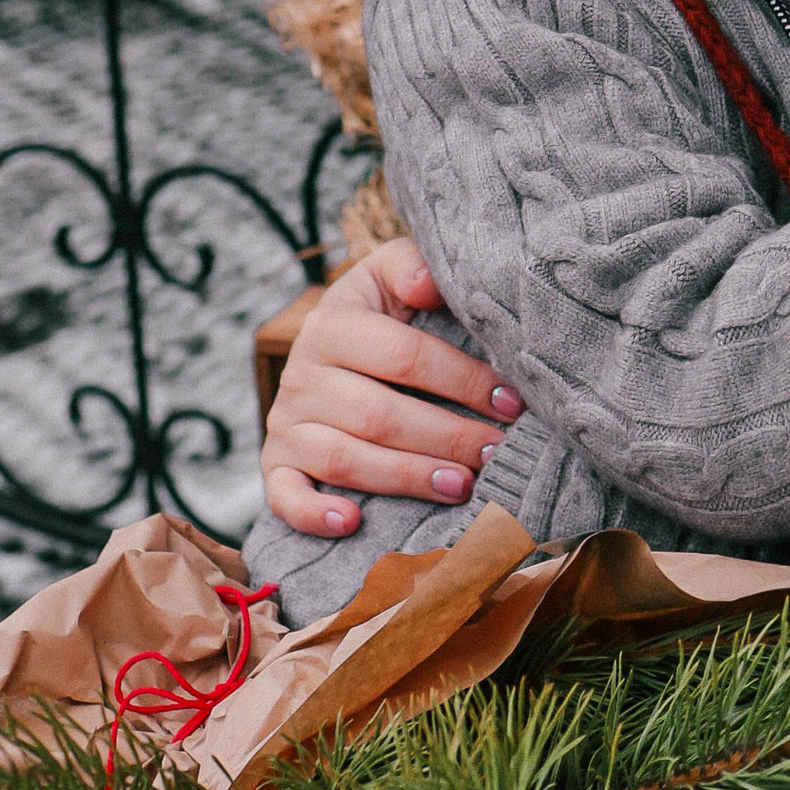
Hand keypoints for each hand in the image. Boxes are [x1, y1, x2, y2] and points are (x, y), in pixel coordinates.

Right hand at [261, 235, 521, 537]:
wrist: (330, 346)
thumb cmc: (381, 314)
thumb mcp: (392, 275)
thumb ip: (413, 266)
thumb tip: (429, 284)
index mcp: (333, 323)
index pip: (405, 357)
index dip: (463, 380)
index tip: (512, 402)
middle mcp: (302, 374)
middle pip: (379, 415)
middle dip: (447, 437)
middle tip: (496, 453)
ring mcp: (285, 423)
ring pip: (345, 459)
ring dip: (406, 477)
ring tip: (460, 485)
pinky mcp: (278, 465)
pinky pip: (284, 497)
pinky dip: (314, 514)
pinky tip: (353, 522)